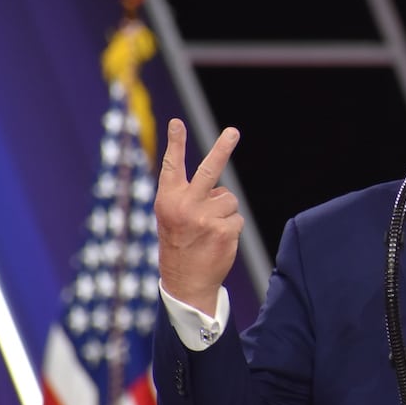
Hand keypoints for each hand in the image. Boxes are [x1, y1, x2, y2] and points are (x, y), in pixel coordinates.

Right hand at [154, 118, 242, 315]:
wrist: (185, 282)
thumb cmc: (179, 245)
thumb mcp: (173, 218)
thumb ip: (189, 198)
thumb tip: (220, 189)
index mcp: (168, 200)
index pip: (171, 166)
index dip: (175, 143)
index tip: (176, 122)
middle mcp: (185, 205)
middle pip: (210, 170)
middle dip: (222, 148)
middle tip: (233, 131)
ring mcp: (205, 217)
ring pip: (229, 200)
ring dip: (224, 213)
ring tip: (209, 230)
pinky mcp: (223, 230)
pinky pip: (237, 219)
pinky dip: (231, 229)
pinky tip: (218, 241)